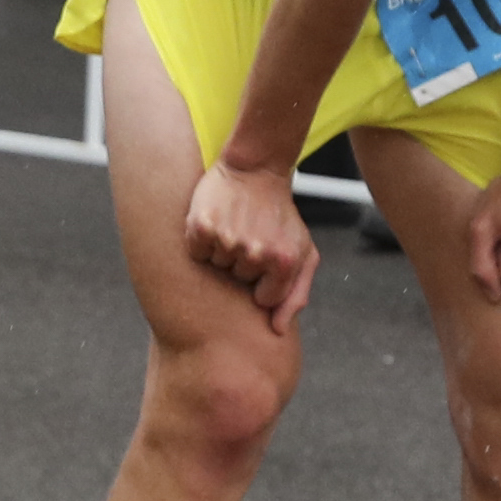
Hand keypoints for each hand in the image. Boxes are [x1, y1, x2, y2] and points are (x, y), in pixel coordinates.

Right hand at [182, 158, 316, 332]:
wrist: (257, 169)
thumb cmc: (281, 215)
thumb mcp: (303, 252)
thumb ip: (297, 294)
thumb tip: (278, 330)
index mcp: (284, 261)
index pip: (265, 300)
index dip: (263, 281)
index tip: (265, 257)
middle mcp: (256, 252)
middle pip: (238, 281)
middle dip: (243, 264)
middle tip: (250, 234)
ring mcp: (228, 239)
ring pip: (216, 267)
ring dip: (223, 250)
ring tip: (235, 225)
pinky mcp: (201, 226)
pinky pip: (197, 252)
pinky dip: (202, 240)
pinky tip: (217, 221)